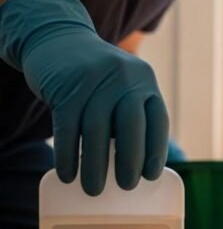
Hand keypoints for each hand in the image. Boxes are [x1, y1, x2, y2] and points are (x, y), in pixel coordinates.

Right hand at [0, 0, 167, 194]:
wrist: (58, 39)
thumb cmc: (98, 79)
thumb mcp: (124, 87)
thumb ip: (133, 117)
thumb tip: (137, 167)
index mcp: (145, 82)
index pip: (158, 121)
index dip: (156, 151)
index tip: (150, 177)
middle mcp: (124, 78)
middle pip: (130, 127)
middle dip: (130, 161)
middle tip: (126, 187)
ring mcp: (94, 80)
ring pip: (96, 130)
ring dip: (95, 165)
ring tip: (93, 189)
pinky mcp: (65, 87)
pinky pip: (67, 127)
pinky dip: (67, 155)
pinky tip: (68, 175)